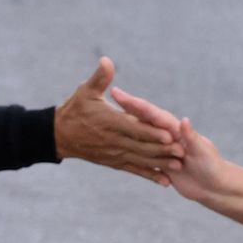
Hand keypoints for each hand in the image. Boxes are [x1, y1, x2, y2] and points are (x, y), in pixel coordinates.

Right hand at [54, 57, 182, 185]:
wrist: (60, 136)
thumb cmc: (75, 110)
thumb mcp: (85, 91)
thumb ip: (100, 78)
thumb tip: (107, 60)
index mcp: (110, 122)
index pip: (134, 128)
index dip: (152, 132)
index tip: (169, 133)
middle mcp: (114, 140)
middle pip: (142, 146)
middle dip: (162, 150)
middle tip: (182, 151)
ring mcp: (115, 153)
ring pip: (141, 160)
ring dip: (160, 164)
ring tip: (178, 166)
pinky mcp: (114, 162)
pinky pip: (134, 170)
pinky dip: (149, 176)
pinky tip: (164, 181)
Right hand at [113, 90, 233, 203]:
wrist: (215, 187)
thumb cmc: (213, 166)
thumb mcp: (203, 152)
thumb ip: (191, 137)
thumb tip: (183, 120)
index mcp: (175, 130)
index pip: (151, 113)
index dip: (134, 103)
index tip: (117, 92)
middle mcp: (166, 137)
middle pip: (142, 120)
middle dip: (127, 107)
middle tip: (110, 93)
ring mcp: (162, 151)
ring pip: (140, 137)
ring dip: (127, 126)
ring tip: (110, 115)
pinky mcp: (160, 165)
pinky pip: (143, 157)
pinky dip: (133, 151)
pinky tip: (119, 147)